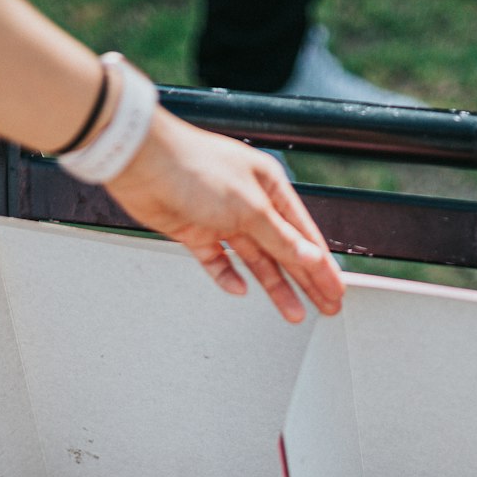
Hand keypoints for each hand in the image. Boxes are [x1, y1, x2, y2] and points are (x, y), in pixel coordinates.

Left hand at [107, 108, 344, 322]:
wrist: (141, 162)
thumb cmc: (194, 167)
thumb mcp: (248, 207)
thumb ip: (280, 238)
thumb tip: (309, 258)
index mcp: (269, 188)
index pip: (304, 236)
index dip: (322, 267)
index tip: (336, 290)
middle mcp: (248, 203)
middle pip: (284, 251)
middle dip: (306, 281)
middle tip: (325, 307)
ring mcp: (221, 218)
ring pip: (255, 261)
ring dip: (274, 287)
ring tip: (293, 313)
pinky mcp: (195, 231)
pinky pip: (218, 261)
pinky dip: (228, 276)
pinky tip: (240, 290)